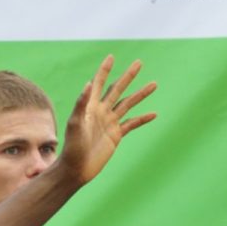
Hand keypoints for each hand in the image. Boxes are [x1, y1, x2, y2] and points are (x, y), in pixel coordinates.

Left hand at [57, 55, 156, 185]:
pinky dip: (142, 119)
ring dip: (140, 94)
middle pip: (117, 90)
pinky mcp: (115, 135)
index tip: (111, 57)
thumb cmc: (72, 147)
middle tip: (139, 63)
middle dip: (128, 76)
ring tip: (154, 84)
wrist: (76, 169)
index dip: (104, 70)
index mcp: (90, 107)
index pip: (98, 84)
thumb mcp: (75, 124)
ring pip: (128, 104)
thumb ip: (81, 104)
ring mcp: (109, 123)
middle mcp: (100, 112)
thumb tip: (88, 83)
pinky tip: (153, 114)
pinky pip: (132, 124)